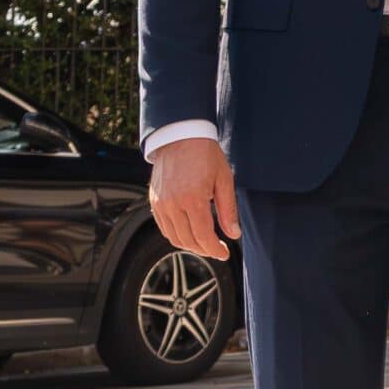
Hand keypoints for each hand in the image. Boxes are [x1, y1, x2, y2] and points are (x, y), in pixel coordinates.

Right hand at [148, 134, 238, 259]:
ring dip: (190, 244)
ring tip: (205, 242)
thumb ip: (228, 210)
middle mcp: (173, 204)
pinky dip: (176, 235)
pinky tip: (190, 232)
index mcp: (193, 199)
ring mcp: (160, 203)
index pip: (203, 237)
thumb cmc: (206, 155)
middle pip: (188, 240)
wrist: (180, 135)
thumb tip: (234, 234)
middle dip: (204, 249)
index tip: (224, 253)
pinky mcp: (154, 201)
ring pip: (174, 237)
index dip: (215, 250)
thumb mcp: (223, 180)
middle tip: (217, 249)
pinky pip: (164, 227)